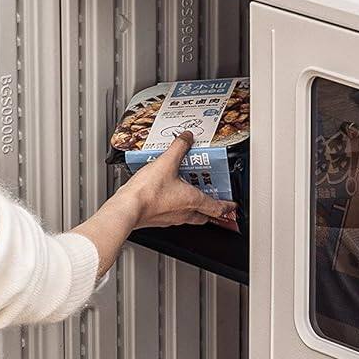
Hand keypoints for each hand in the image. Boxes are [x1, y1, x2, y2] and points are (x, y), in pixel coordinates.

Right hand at [120, 133, 238, 230]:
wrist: (127, 209)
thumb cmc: (147, 193)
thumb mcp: (166, 163)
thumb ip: (179, 148)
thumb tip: (187, 138)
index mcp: (192, 201)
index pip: (217, 208)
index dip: (227, 206)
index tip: (231, 205)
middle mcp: (184, 213)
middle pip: (204, 217)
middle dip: (210, 211)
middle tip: (213, 202)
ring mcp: (170, 219)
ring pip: (188, 218)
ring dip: (192, 209)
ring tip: (189, 196)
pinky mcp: (156, 220)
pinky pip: (171, 216)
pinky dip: (174, 208)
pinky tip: (167, 197)